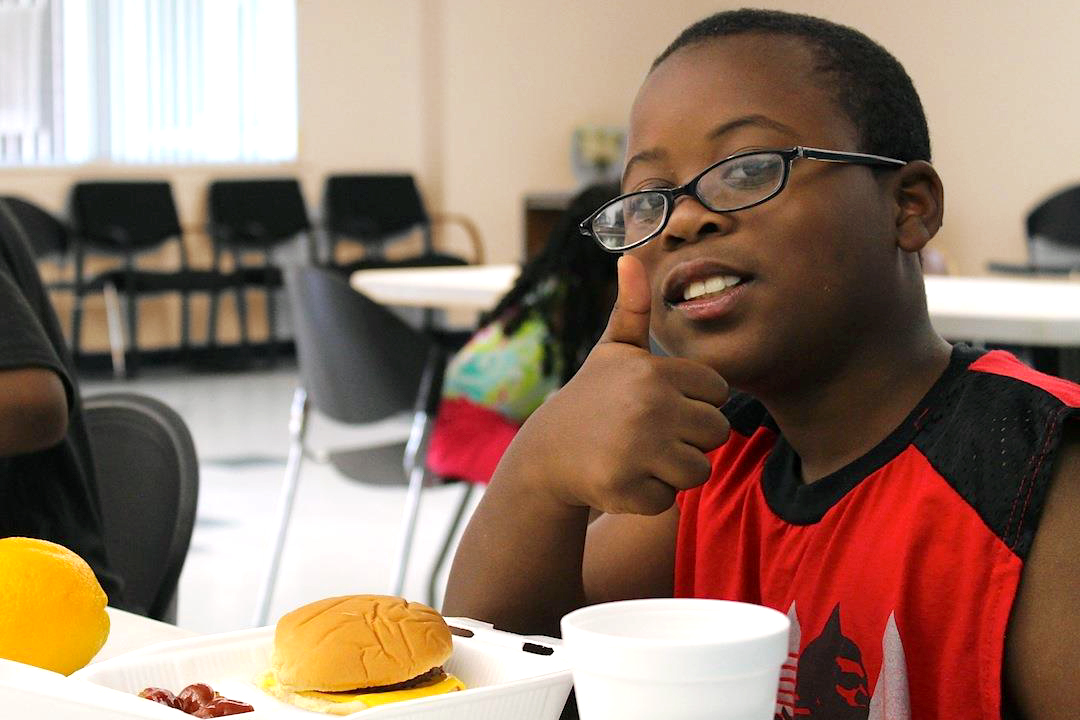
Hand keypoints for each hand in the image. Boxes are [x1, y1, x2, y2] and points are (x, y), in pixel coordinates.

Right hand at [516, 254, 729, 514]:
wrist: (546, 453)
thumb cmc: (590, 399)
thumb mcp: (612, 352)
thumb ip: (633, 309)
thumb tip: (630, 257)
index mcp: (654, 372)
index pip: (718, 394)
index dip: (693, 403)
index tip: (657, 405)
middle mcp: (649, 407)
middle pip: (716, 433)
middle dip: (688, 439)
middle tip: (648, 435)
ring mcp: (637, 449)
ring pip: (699, 470)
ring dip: (672, 470)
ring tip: (636, 456)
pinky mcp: (626, 488)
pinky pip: (670, 499)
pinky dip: (649, 496)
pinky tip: (622, 478)